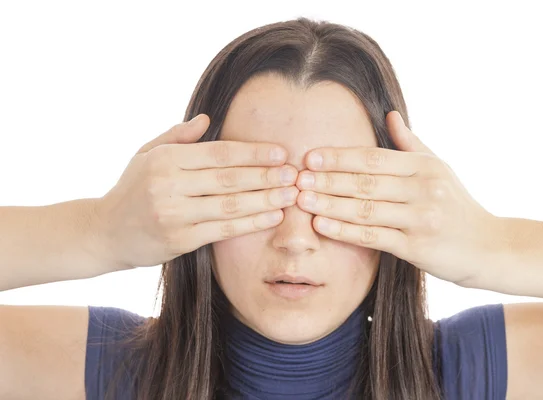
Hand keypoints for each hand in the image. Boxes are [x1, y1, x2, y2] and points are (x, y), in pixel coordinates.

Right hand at [96, 114, 298, 268]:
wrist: (104, 232)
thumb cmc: (132, 190)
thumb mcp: (146, 154)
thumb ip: (177, 136)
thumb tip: (206, 118)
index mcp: (165, 159)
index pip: (218, 153)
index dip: (252, 153)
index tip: (280, 152)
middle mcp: (169, 185)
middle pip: (229, 179)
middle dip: (266, 176)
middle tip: (295, 174)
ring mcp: (174, 214)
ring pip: (230, 205)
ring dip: (265, 199)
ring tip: (291, 194)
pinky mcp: (179, 240)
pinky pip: (223, 230)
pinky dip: (251, 223)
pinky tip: (272, 216)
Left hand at [296, 110, 501, 285]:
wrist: (490, 246)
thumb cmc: (457, 205)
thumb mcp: (439, 168)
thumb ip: (410, 143)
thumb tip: (389, 114)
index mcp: (424, 166)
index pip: (374, 158)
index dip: (340, 157)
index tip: (310, 157)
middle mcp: (424, 189)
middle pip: (365, 182)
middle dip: (327, 180)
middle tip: (296, 178)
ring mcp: (421, 219)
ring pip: (366, 209)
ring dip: (329, 204)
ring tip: (301, 200)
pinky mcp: (418, 247)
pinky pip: (373, 237)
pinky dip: (345, 231)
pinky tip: (321, 226)